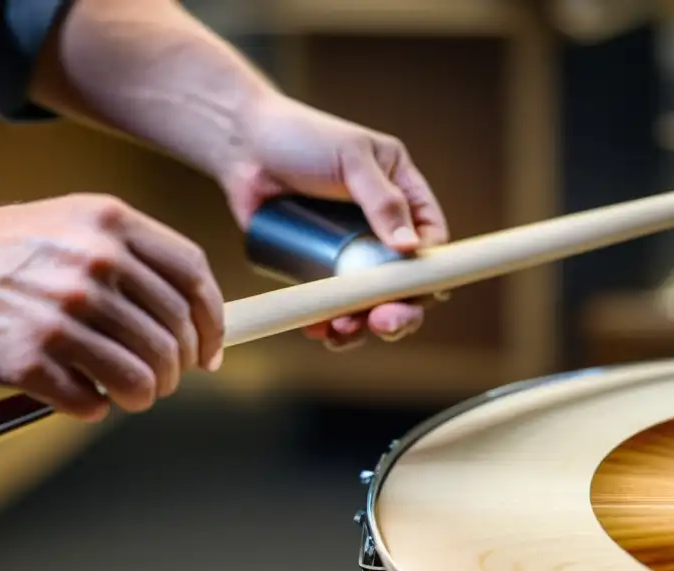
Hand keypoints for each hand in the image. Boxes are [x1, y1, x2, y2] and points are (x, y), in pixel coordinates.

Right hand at [0, 194, 224, 420]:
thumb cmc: (0, 252)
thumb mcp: (73, 224)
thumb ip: (134, 257)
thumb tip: (193, 315)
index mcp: (110, 224)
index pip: (193, 279)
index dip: (212, 323)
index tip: (210, 350)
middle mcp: (92, 265)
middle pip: (174, 337)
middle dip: (177, 370)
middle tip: (161, 380)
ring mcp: (60, 313)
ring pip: (142, 378)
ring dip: (143, 395)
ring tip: (128, 394)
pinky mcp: (28, 359)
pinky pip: (92, 403)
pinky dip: (94, 407)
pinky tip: (79, 394)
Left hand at [222, 93, 449, 350]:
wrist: (242, 146)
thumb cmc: (301, 137)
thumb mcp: (351, 159)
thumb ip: (382, 200)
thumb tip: (410, 247)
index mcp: (403, 192)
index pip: (431, 240)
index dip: (428, 271)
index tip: (414, 292)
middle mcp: (381, 227)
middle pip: (403, 282)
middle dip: (398, 309)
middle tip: (382, 323)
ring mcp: (349, 251)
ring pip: (369, 300)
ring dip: (362, 324)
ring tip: (342, 330)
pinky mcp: (316, 266)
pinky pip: (333, 303)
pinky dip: (329, 322)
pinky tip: (320, 329)